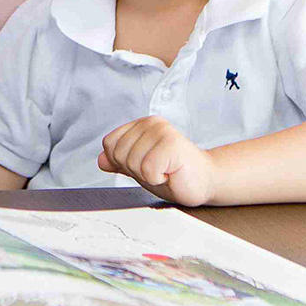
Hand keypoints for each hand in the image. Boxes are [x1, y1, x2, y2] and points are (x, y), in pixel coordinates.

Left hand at [98, 115, 219, 204]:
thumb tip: (100, 160)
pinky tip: (171, 174)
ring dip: (148, 176)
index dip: (123, 162)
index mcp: (141, 124)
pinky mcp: (172, 145)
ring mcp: (162, 131)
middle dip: (135, 170)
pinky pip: (147, 170)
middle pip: (118, 154)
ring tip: (166, 171)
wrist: (205, 183)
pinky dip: (158, 179)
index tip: (145, 165)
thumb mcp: (140, 168)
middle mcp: (151, 123)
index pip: (109, 144)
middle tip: (158, 170)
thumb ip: (119, 162)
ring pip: (131, 162)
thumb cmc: (174, 174)